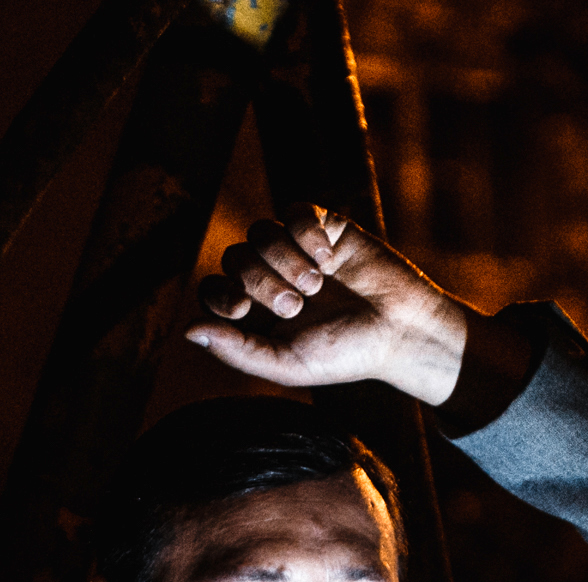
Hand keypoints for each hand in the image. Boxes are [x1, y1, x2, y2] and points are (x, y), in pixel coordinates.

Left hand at [187, 210, 474, 406]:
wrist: (401, 330)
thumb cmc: (344, 355)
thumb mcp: (286, 365)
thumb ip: (237, 350)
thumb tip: (186, 331)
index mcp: (255, 314)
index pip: (212, 290)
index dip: (221, 292)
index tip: (245, 308)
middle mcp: (269, 278)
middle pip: (235, 258)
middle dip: (261, 280)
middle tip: (296, 305)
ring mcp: (294, 249)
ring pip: (260, 232)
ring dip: (286, 259)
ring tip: (318, 283)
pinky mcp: (321, 226)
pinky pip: (294, 211)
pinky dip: (307, 233)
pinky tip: (330, 258)